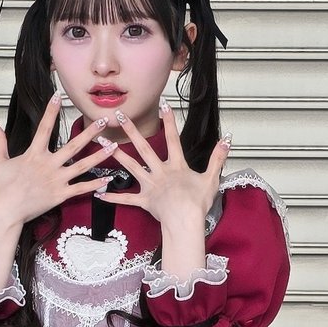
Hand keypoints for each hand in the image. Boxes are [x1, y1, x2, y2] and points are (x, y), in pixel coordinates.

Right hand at [0, 91, 118, 226]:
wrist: (5, 212)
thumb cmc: (0, 188)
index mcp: (34, 154)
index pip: (44, 128)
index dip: (50, 110)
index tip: (58, 96)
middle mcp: (48, 165)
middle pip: (73, 145)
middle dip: (90, 132)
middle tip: (103, 121)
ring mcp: (56, 180)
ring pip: (83, 166)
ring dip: (99, 156)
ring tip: (114, 146)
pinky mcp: (60, 195)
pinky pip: (81, 189)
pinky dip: (95, 184)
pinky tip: (107, 178)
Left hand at [100, 104, 230, 229]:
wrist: (185, 222)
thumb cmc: (198, 203)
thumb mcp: (211, 179)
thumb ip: (217, 158)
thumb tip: (227, 140)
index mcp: (177, 166)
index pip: (173, 139)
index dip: (169, 121)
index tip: (163, 105)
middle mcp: (160, 172)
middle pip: (144, 148)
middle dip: (131, 131)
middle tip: (119, 116)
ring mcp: (150, 186)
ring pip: (130, 167)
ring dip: (116, 155)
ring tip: (101, 143)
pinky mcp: (144, 201)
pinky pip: (127, 199)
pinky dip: (114, 197)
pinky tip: (100, 194)